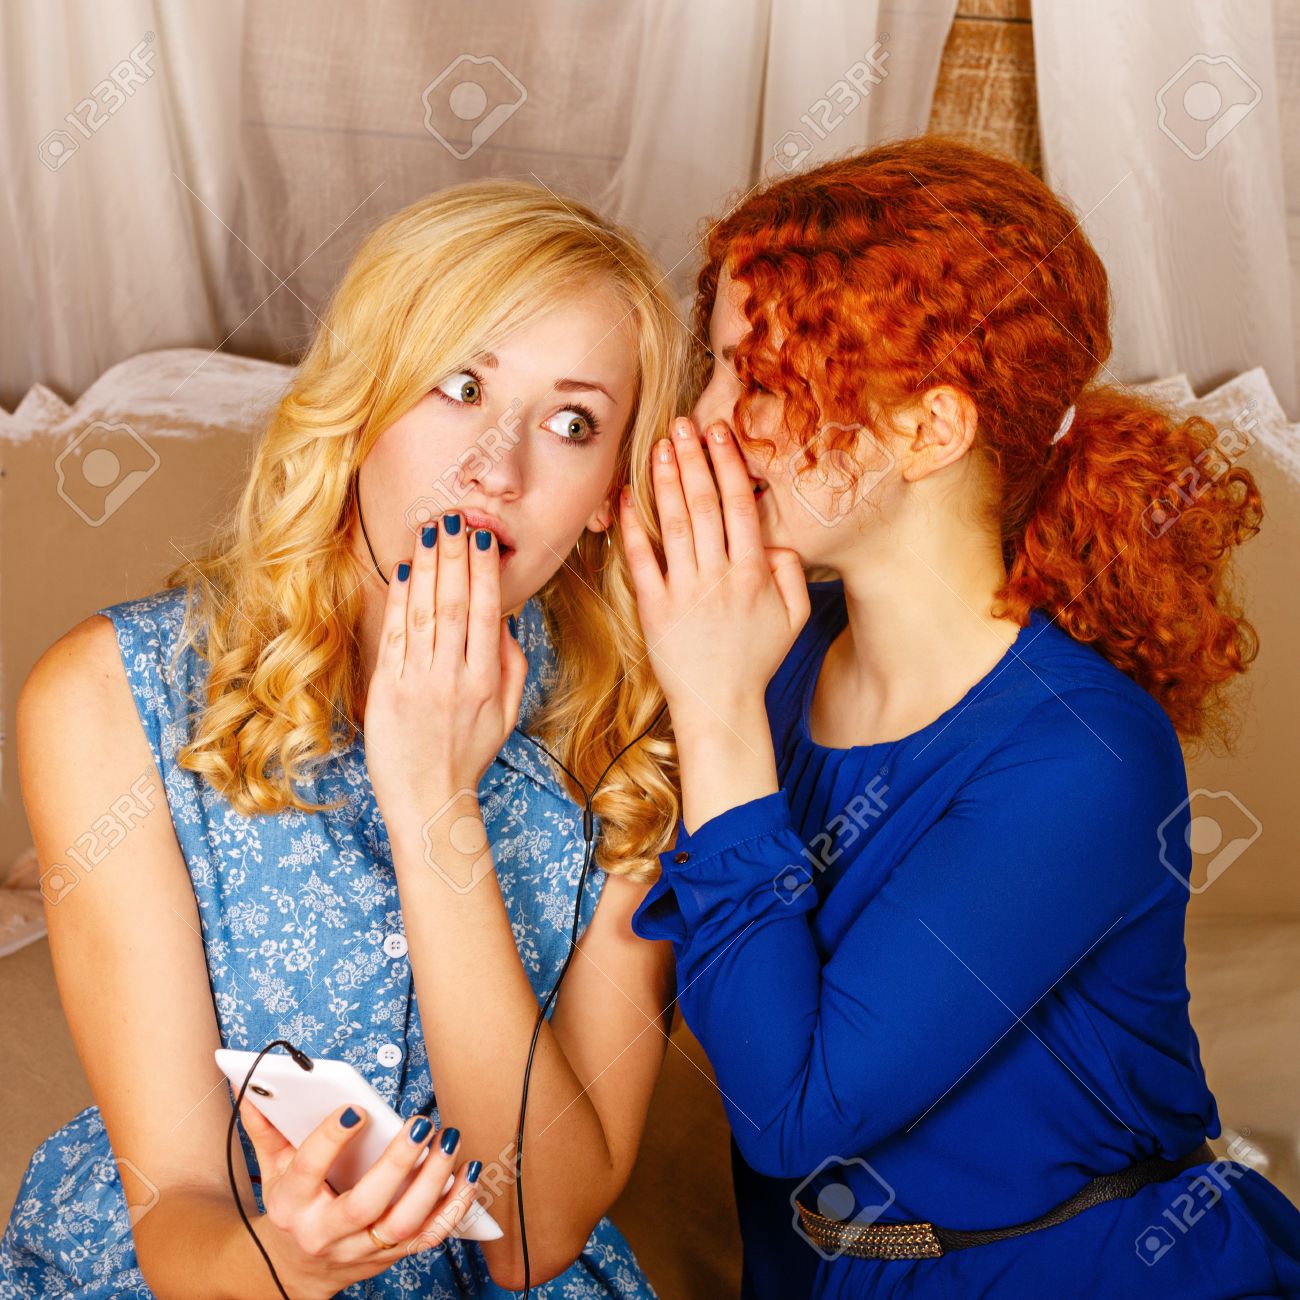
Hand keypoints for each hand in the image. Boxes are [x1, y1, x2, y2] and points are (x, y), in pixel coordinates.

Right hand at [238, 1097, 481, 1296]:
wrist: (293, 1270)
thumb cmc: (290, 1206)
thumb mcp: (270, 1170)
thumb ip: (264, 1127)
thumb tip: (250, 1084)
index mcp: (291, 1205)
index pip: (309, 1170)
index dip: (331, 1139)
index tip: (356, 1108)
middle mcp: (325, 1233)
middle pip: (364, 1206)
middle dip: (396, 1164)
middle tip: (420, 1123)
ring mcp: (361, 1250)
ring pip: (402, 1224)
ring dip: (433, 1183)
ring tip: (449, 1141)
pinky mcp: (390, 1256)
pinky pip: (429, 1236)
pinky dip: (454, 1206)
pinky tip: (469, 1172)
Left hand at [362, 512, 528, 832]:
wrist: (428, 799)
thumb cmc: (468, 755)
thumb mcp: (506, 714)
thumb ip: (512, 665)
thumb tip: (506, 619)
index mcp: (486, 682)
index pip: (487, 613)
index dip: (484, 571)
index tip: (482, 538)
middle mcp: (453, 678)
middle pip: (455, 604)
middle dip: (455, 556)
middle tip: (455, 519)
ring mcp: (418, 682)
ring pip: (425, 612)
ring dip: (429, 567)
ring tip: (432, 531)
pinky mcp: (387, 689)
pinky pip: (395, 635)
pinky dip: (400, 599)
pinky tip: (406, 570)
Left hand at [620, 417, 808, 729]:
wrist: (720, 706)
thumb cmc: (756, 660)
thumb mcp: (794, 618)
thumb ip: (791, 573)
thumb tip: (775, 541)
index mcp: (753, 574)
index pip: (741, 506)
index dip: (729, 465)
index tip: (719, 433)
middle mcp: (718, 577)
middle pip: (705, 505)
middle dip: (694, 459)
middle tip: (683, 423)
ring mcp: (684, 592)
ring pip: (674, 525)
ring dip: (665, 481)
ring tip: (659, 446)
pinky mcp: (654, 608)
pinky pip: (640, 561)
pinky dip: (632, 528)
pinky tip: (625, 497)